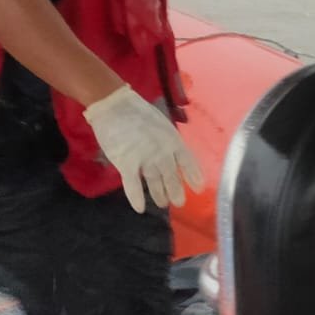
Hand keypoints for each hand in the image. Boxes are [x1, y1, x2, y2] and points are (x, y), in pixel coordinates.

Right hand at [82, 85, 204, 212]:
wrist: (115, 105)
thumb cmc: (138, 113)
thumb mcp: (161, 125)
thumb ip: (167, 141)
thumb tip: (172, 154)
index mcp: (173, 140)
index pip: (188, 161)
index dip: (194, 175)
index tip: (199, 188)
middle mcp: (163, 151)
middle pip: (172, 175)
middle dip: (176, 190)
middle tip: (179, 203)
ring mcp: (146, 158)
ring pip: (155, 182)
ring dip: (159, 194)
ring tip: (163, 204)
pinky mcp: (127, 163)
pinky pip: (133, 185)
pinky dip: (136, 198)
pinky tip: (139, 208)